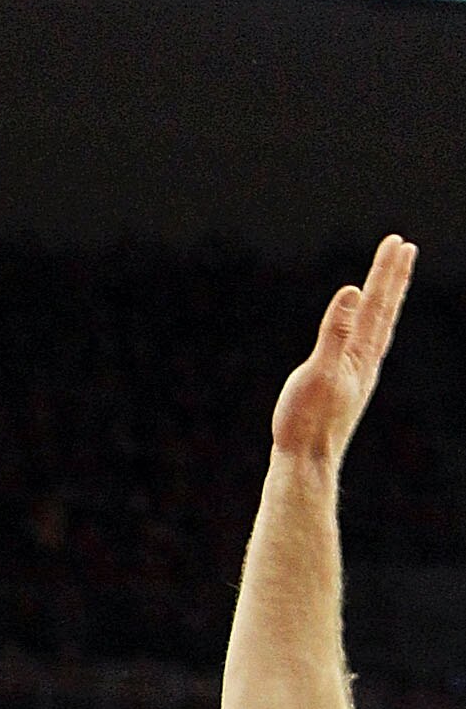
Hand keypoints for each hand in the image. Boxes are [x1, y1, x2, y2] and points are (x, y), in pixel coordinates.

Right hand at [271, 235, 415, 468]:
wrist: (306, 465)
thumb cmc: (305, 422)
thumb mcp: (317, 372)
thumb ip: (335, 331)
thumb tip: (352, 291)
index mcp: (359, 354)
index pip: (376, 303)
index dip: (385, 272)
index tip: (396, 242)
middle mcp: (364, 363)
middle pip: (384, 312)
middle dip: (393, 279)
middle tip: (403, 249)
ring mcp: (357, 377)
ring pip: (378, 331)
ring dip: (386, 304)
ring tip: (391, 285)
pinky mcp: (347, 390)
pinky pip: (365, 349)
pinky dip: (371, 331)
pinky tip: (366, 335)